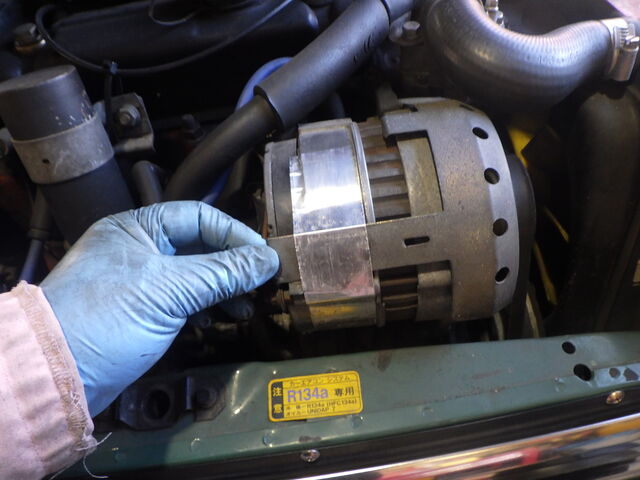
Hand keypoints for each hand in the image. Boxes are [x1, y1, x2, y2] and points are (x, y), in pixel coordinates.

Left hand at [41, 201, 278, 415]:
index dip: (235, 235)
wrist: (56, 375)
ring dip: (223, 289)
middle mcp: (139, 248)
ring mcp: (141, 281)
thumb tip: (269, 260)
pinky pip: (185, 300)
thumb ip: (223, 272)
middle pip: (200, 246)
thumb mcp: (170, 289)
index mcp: (137, 228)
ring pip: (195, 275)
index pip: (199, 217)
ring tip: (246, 308)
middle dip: (232, 265)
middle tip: (261, 283)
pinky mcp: (144, 311)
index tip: (264, 257)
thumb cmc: (106, 318)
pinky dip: (206, 307)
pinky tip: (218, 319)